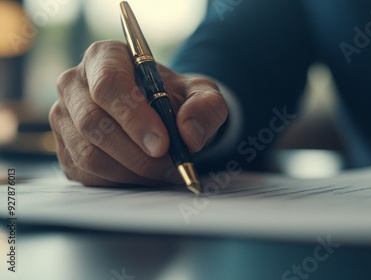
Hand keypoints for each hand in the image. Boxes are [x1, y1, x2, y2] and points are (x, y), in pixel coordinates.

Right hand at [49, 40, 227, 185]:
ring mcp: (64, 119)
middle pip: (93, 123)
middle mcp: (74, 84)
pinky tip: (146, 176)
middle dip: (136, 153)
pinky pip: (88, 175)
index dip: (134, 118)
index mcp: (104, 57)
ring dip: (132, 171)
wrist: (159, 113)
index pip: (108, 85)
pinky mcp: (65, 150)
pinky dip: (122, 182)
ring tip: (164, 171)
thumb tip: (189, 134)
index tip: (162, 143)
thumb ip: (205, 106)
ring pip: (89, 154)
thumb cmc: (173, 97)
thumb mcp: (200, 93)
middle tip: (170, 165)